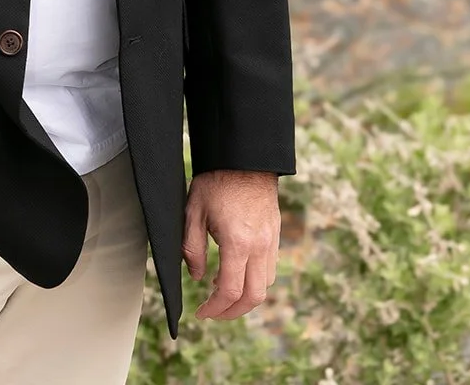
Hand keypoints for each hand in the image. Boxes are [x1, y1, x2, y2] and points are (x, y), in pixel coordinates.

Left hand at [182, 169, 280, 320]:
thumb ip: (192, 248)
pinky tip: (236, 272)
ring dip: (245, 297)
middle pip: (254, 297)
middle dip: (232, 312)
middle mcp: (259, 246)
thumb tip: (196, 277)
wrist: (245, 157)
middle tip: (213, 312)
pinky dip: (255, 280)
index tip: (201, 312)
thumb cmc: (216, 181)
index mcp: (237, 242)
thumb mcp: (194, 211)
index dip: (214, 308)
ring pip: (265, 285)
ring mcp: (271, 241)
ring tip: (221, 291)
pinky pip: (270, 269)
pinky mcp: (276, 234)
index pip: (230, 291)